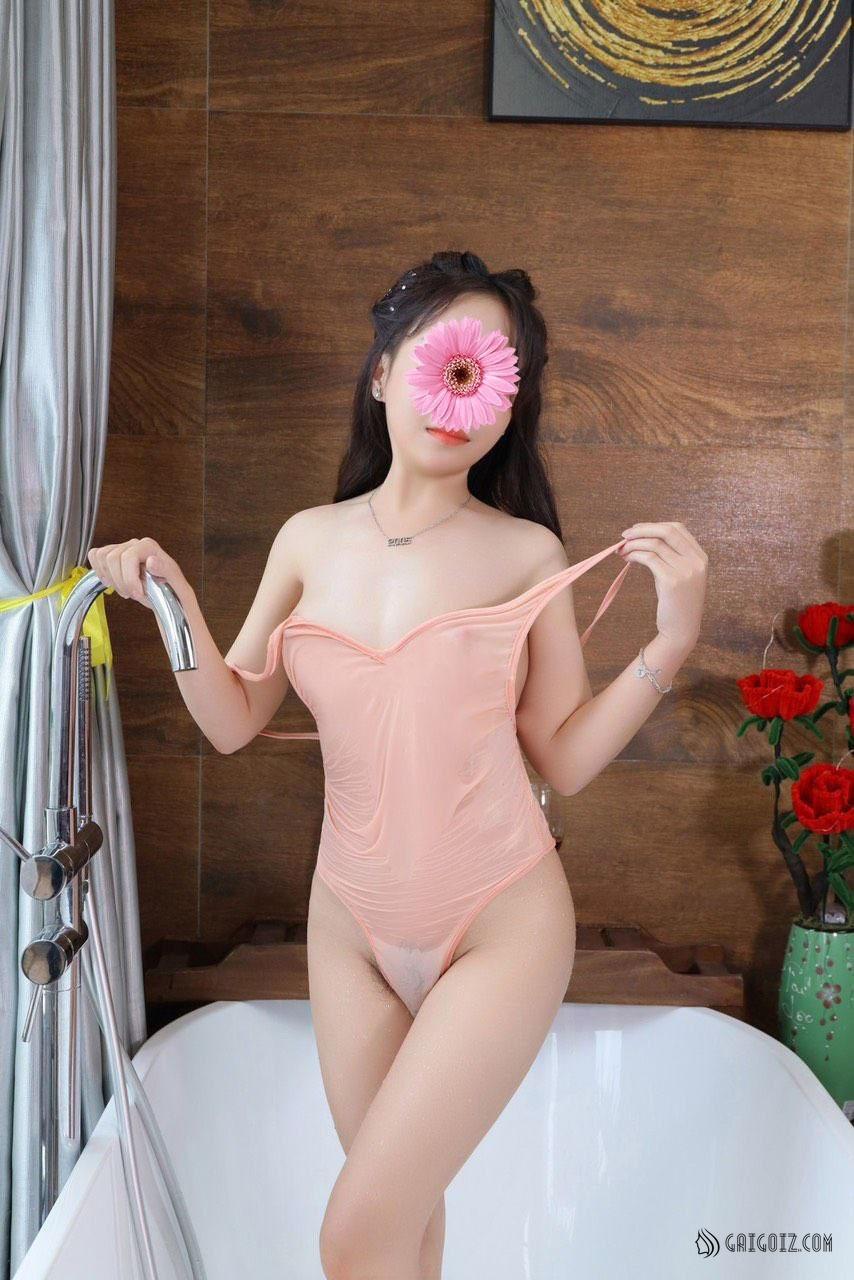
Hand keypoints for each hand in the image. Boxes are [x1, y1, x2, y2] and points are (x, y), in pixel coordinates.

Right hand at [87, 537, 190, 611]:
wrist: (166, 594)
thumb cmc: (171, 589)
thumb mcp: (176, 583)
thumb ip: (165, 570)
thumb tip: (152, 561)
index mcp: (149, 547)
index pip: (127, 557)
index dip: (129, 579)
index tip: (137, 593)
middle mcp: (135, 544)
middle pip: (112, 558)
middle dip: (120, 581)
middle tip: (132, 594)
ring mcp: (122, 548)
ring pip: (101, 557)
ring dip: (111, 578)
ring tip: (124, 588)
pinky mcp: (113, 555)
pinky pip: (95, 555)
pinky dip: (99, 570)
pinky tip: (112, 581)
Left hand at [617, 520, 706, 650]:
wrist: (682, 630)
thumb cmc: (676, 603)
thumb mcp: (679, 575)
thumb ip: (670, 556)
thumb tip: (641, 538)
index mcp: (700, 557)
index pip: (678, 528)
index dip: (654, 526)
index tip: (636, 530)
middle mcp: (696, 561)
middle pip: (667, 531)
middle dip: (642, 530)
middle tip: (624, 536)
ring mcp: (686, 571)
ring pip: (655, 544)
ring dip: (634, 544)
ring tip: (621, 551)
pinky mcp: (672, 581)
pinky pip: (649, 558)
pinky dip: (635, 555)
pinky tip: (627, 559)